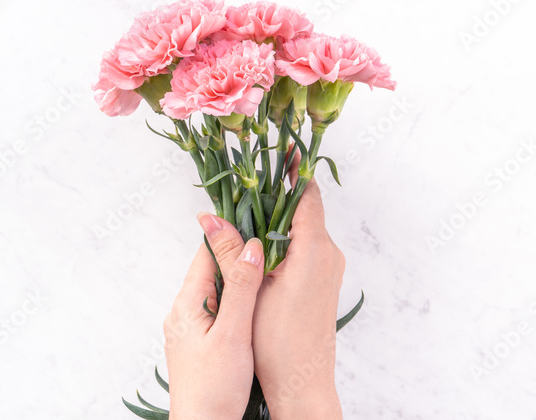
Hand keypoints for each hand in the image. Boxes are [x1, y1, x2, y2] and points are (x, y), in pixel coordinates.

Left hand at [163, 213, 263, 419]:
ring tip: (268, 270)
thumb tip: (251, 245)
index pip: (207, 252)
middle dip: (239, 255)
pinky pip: (219, 310)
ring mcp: (191, 329)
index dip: (232, 235)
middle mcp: (184, 311)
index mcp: (187, 303)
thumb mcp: (232, 334)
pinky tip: (256, 306)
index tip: (258, 219)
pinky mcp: (200, 345)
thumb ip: (241, 288)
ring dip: (239, 279)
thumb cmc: (214, 389)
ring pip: (218, 290)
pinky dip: (237, 301)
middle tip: (271, 243)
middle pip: (213, 268)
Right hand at [252, 157, 344, 419]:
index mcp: (314, 249)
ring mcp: (329, 269)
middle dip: (277, 193)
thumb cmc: (279, 342)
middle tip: (247, 181)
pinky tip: (260, 246)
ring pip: (303, 228)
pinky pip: (306, 247)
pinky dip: (285, 239)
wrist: (304, 387)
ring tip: (246, 211)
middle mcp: (328, 254)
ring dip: (278, 218)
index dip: (292, 170)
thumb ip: (234, 249)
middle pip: (304, 208)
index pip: (307, 194)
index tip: (277, 149)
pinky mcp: (324, 282)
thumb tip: (207, 217)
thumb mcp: (251, 290)